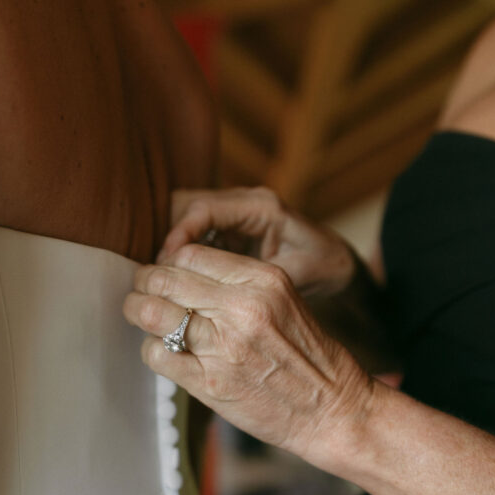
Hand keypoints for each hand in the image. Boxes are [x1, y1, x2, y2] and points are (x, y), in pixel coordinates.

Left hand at [124, 243, 373, 467]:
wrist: (332, 410)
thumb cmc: (308, 357)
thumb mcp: (283, 300)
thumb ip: (237, 283)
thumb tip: (181, 271)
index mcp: (263, 280)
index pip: (190, 254)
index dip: (167, 261)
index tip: (164, 273)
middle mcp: (242, 308)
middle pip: (164, 278)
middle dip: (145, 282)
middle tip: (141, 291)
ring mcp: (224, 346)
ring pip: (152, 312)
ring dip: (138, 311)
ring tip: (141, 315)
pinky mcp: (210, 382)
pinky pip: (156, 354)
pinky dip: (152, 350)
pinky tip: (164, 351)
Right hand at [159, 187, 356, 297]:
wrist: (335, 262)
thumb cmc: (322, 266)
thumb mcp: (297, 275)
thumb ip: (261, 278)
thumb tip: (222, 291)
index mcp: (262, 206)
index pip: (205, 209)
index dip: (180, 234)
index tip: (167, 262)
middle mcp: (244, 202)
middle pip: (187, 204)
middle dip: (168, 235)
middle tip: (159, 271)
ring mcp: (234, 213)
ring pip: (185, 215)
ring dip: (172, 243)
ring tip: (164, 276)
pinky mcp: (228, 227)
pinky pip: (195, 232)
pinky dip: (182, 251)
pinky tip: (177, 277)